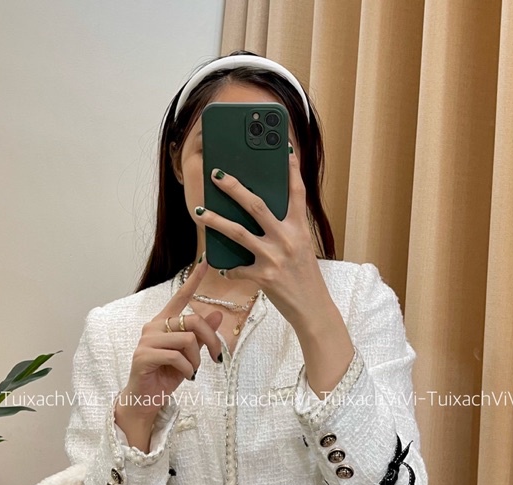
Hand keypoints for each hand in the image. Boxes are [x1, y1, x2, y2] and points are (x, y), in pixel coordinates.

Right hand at [116, 256, 222, 424]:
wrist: (145, 399)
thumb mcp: (190, 354)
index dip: (194, 280)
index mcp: (164, 322)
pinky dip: (188, 369)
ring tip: (192, 371)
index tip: (205, 261)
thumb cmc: (165, 375)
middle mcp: (153, 326)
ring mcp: (146, 340)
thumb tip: (216, 314)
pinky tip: (186, 377)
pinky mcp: (143, 356)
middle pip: (193, 321)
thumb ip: (201, 335)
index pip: (179, 296)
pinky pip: (177, 357)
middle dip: (211, 341)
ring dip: (197, 360)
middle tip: (216, 358)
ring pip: (187, 340)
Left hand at [195, 143, 332, 329]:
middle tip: (217, 175)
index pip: (297, 193)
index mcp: (300, 229)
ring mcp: (274, 258)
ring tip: (199, 211)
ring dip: (215, 221)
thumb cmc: (305, 277)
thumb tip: (260, 215)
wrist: (312, 308)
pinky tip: (221, 265)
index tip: (284, 148)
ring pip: (238, 233)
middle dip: (234, 188)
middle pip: (256, 206)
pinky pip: (237, 269)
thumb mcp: (302, 248)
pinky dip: (228, 268)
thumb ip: (286, 230)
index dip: (291, 169)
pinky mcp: (264, 277)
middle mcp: (288, 239)